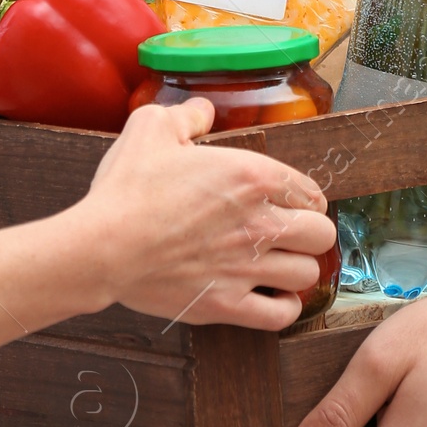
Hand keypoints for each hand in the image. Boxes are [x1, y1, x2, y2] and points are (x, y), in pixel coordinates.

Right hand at [74, 97, 335, 330]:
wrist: (104, 245)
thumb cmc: (130, 187)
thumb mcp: (153, 128)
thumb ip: (188, 114)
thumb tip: (204, 110)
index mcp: (253, 176)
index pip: (309, 191)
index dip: (303, 196)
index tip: (290, 201)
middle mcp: (259, 223)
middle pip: (322, 235)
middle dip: (310, 232)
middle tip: (289, 233)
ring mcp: (246, 268)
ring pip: (307, 274)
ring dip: (297, 268)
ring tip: (280, 264)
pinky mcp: (227, 305)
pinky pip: (281, 316)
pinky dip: (284, 308)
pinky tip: (271, 296)